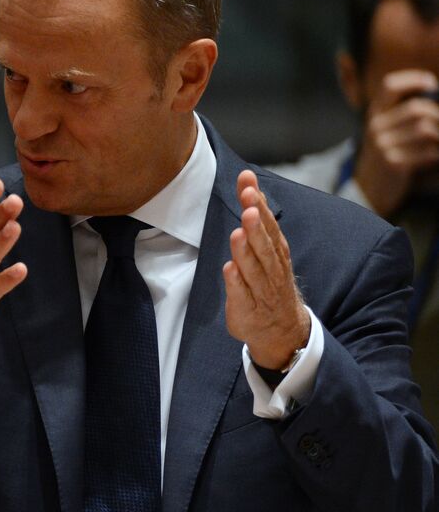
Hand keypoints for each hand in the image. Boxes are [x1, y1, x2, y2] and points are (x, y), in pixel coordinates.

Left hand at [223, 170, 309, 369]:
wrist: (281, 328)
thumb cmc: (268, 280)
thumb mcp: (265, 246)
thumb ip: (256, 217)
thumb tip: (248, 183)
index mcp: (276, 252)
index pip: (268, 225)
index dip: (259, 206)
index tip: (249, 185)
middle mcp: (272, 269)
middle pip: (264, 244)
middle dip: (256, 224)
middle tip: (248, 203)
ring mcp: (260, 289)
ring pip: (254, 268)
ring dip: (246, 250)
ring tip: (238, 233)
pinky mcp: (246, 308)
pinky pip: (241, 294)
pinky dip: (236, 282)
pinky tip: (229, 268)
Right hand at [354, 69, 438, 216]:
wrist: (369, 191)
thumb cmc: (387, 156)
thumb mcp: (387, 132)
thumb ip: (405, 114)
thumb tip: (436, 99)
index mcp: (375, 115)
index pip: (390, 85)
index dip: (414, 79)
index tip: (432, 84)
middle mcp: (376, 127)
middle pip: (417, 108)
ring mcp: (383, 145)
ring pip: (425, 129)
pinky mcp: (393, 163)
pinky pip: (428, 151)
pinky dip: (438, 154)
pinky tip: (436, 158)